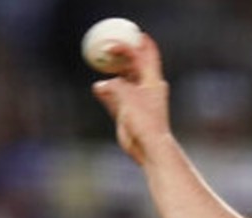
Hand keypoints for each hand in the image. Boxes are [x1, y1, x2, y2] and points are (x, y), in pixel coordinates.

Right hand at [90, 32, 170, 164]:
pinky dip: (108, 91)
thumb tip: (99, 85)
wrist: (148, 147)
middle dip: (123, 54)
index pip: (144, 54)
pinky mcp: (129, 112)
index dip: (133, 43)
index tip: (119, 37)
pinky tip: (98, 88)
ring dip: (113, 73)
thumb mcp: (128, 97)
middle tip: (108, 45)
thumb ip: (114, 86)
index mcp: (153, 80)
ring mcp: (138, 100)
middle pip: (134, 65)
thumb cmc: (144, 121)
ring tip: (101, 62)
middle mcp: (147, 88)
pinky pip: (116, 97)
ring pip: (124, 80)